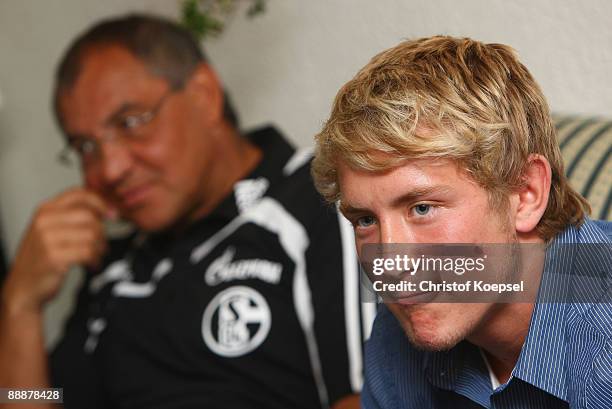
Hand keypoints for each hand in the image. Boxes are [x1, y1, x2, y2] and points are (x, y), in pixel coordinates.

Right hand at [1, 188, 113, 313]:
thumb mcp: (51, 230)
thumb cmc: (41, 258)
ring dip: (100, 248)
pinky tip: (91, 264)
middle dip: (102, 232)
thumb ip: (71, 217)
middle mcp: (44, 221)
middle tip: (101, 244)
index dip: (100, 202)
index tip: (111, 214)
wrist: (24, 286)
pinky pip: (88, 252)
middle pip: (89, 217)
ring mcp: (47, 239)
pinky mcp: (54, 257)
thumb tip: (105, 210)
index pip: (78, 194)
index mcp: (45, 210)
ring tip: (95, 256)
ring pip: (92, 235)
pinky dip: (96, 260)